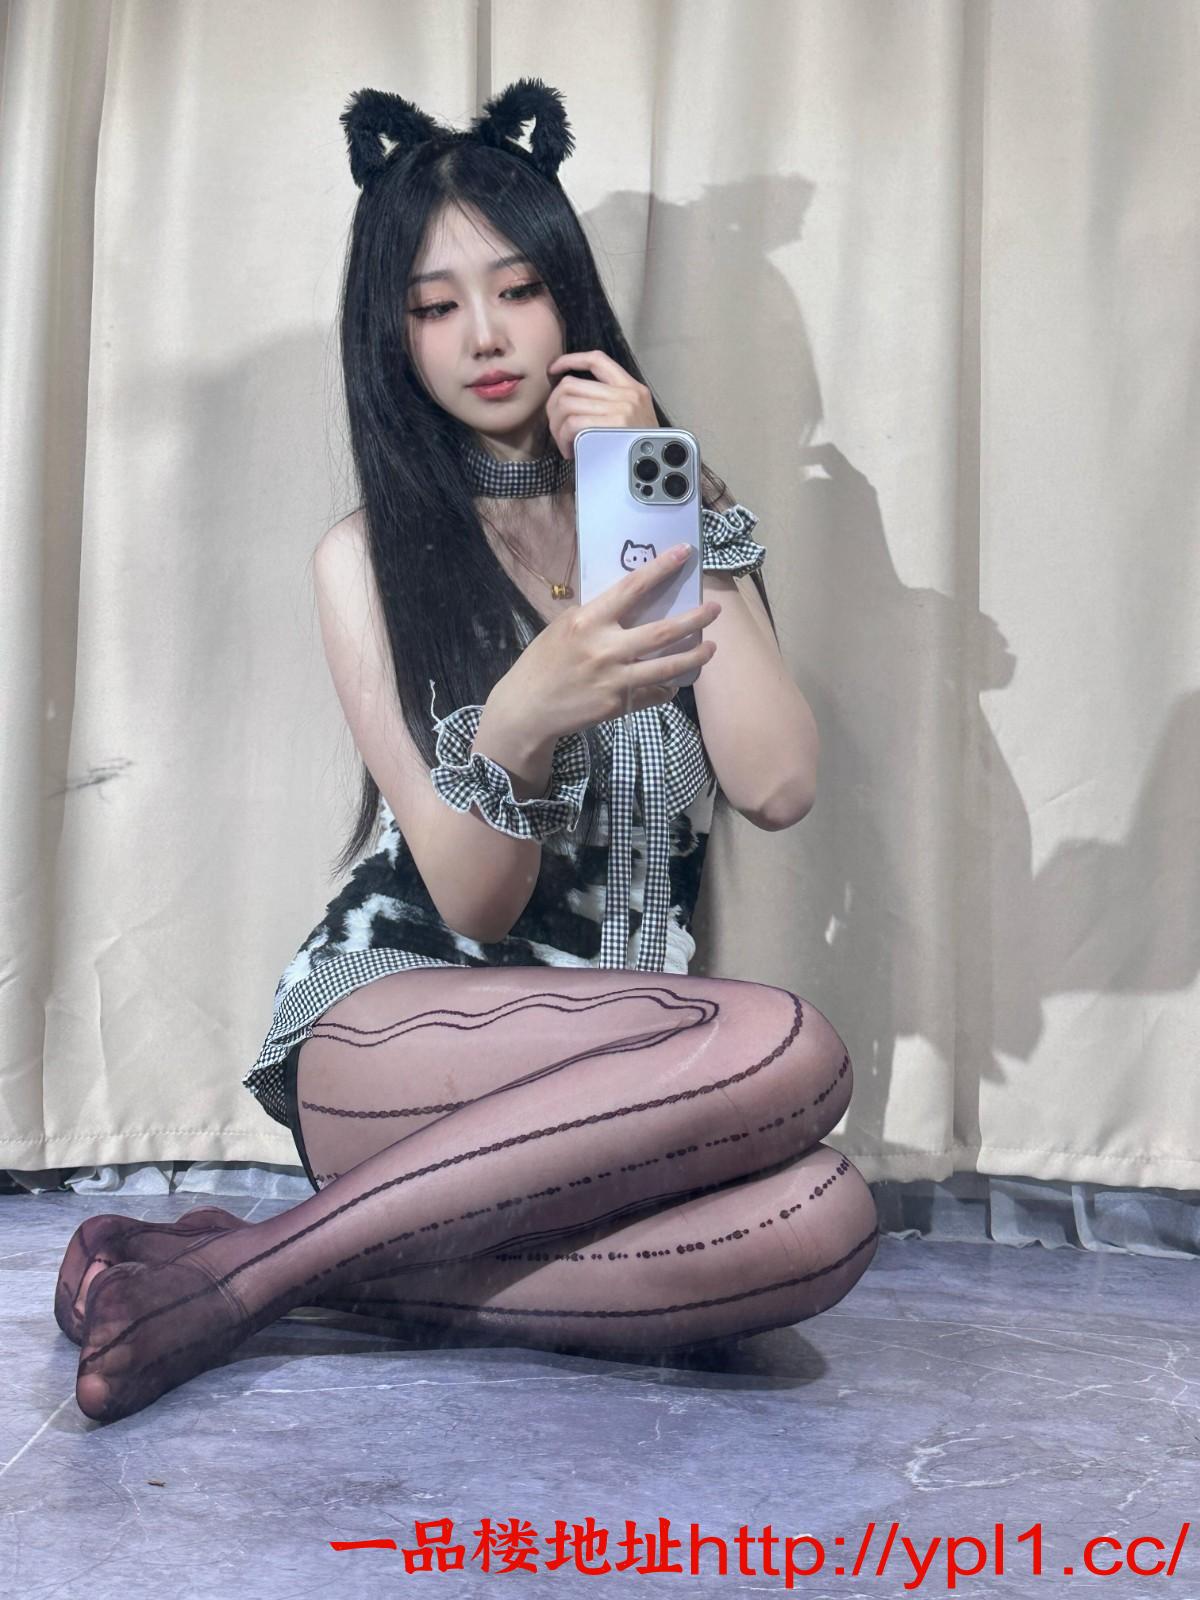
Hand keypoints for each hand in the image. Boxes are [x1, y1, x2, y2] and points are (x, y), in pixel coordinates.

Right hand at [493, 545, 720, 743]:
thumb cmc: (543, 662)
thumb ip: (595, 615)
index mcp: (588, 621)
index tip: (685, 553)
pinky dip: (668, 687)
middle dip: (695, 618)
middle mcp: (605, 649)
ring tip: (712, 647)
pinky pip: (654, 694)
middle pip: (662, 632)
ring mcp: (614, 680)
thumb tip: (627, 601)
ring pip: (667, 666)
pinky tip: (676, 680)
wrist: (528, 709)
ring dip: (694, 655)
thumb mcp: (562, 627)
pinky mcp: (618, 705)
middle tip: (716, 609)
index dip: (661, 568)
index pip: (632, 588)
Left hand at [545, 350, 657, 460]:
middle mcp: (627, 394)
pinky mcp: (613, 426)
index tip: (554, 368)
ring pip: (567, 403)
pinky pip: (573, 424)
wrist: (660, 468)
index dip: (571, 360)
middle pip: (571, 384)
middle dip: (553, 405)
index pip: (597, 360)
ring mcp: (621, 408)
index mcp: (632, 387)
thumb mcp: (635, 416)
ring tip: (564, 442)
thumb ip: (611, 402)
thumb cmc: (641, 448)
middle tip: (555, 425)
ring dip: (557, 426)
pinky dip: (563, 438)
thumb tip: (571, 399)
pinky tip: (569, 450)